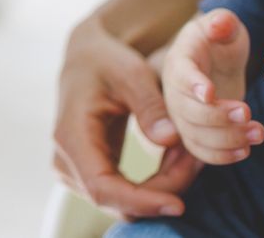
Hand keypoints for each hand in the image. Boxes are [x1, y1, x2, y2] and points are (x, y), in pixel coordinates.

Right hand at [54, 17, 201, 218]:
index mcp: (71, 135)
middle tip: (198, 160)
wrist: (85, 59)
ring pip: (123, 203)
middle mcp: (66, 160)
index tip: (179, 205)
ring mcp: (74, 170)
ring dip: (162, 187)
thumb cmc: (106, 62)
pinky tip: (176, 159)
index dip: (140, 202)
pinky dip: (155, 184)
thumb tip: (170, 140)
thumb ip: (150, 106)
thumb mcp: (131, 73)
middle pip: (117, 201)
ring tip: (189, 154)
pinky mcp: (89, 172)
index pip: (102, 187)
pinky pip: (124, 194)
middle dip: (163, 190)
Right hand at [163, 9, 263, 164]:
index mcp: (179, 62)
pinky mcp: (192, 131)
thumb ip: (222, 23)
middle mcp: (172, 92)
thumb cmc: (218, 42)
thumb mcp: (223, 26)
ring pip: (194, 135)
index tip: (210, 93)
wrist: (212, 61)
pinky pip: (199, 150)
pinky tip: (245, 151)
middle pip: (184, 111)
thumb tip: (220, 24)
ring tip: (258, 132)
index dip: (193, 85)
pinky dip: (221, 156)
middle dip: (217, 117)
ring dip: (226, 139)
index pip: (180, 76)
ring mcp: (180, 114)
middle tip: (247, 113)